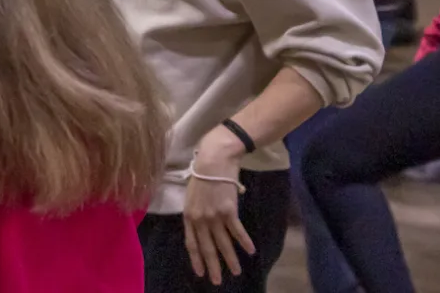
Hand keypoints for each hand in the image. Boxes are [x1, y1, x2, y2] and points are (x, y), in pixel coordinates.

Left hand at [185, 126, 254, 285]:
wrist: (215, 158)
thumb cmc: (204, 171)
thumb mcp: (193, 193)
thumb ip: (196, 210)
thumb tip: (202, 222)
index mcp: (189, 216)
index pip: (191, 244)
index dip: (197, 259)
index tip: (201, 272)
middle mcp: (200, 220)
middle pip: (207, 248)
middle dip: (213, 266)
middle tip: (217, 281)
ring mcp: (214, 216)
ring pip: (223, 243)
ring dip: (230, 259)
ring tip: (236, 272)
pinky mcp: (228, 211)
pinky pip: (237, 231)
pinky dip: (244, 242)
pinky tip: (250, 251)